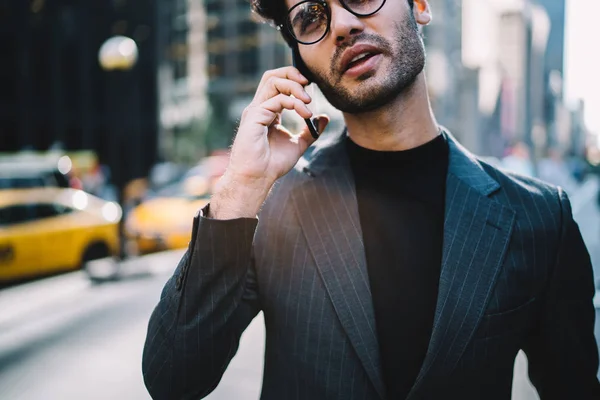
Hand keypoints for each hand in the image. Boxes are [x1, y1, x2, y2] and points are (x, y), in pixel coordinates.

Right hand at [227, 66, 328, 186]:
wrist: (258, 178)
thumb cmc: (272, 164)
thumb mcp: (298, 144)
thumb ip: (310, 130)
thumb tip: (324, 117)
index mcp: (267, 111)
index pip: (278, 83)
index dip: (294, 80)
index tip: (311, 88)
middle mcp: (259, 108)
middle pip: (272, 75)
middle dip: (292, 74)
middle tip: (309, 83)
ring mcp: (255, 111)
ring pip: (273, 81)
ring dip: (294, 87)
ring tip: (308, 102)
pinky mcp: (254, 117)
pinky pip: (276, 100)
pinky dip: (294, 103)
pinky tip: (305, 114)